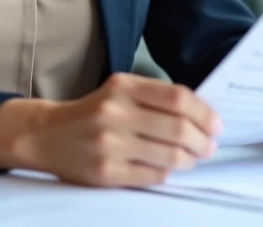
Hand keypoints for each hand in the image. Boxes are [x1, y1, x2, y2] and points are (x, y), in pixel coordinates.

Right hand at [18, 73, 222, 186]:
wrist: (46, 135)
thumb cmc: (93, 112)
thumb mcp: (119, 91)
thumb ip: (155, 97)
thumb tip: (202, 115)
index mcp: (122, 86)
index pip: (177, 98)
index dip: (204, 112)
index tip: (216, 124)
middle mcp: (115, 113)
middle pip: (178, 128)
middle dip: (202, 140)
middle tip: (209, 146)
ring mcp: (110, 144)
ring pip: (170, 156)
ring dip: (190, 159)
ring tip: (193, 158)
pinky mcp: (107, 172)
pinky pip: (153, 175)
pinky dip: (168, 172)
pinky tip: (168, 167)